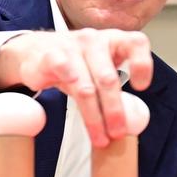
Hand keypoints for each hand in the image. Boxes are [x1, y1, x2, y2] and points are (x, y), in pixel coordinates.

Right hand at [0, 29, 153, 146]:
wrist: (34, 50)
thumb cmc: (74, 62)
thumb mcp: (98, 67)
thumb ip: (114, 87)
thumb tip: (128, 123)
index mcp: (113, 40)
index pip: (136, 43)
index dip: (142, 64)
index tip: (141, 87)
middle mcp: (95, 40)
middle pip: (109, 78)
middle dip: (114, 110)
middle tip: (117, 132)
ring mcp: (72, 46)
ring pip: (86, 86)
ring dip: (94, 116)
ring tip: (99, 137)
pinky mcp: (51, 55)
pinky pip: (62, 71)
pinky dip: (71, 91)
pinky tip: (76, 110)